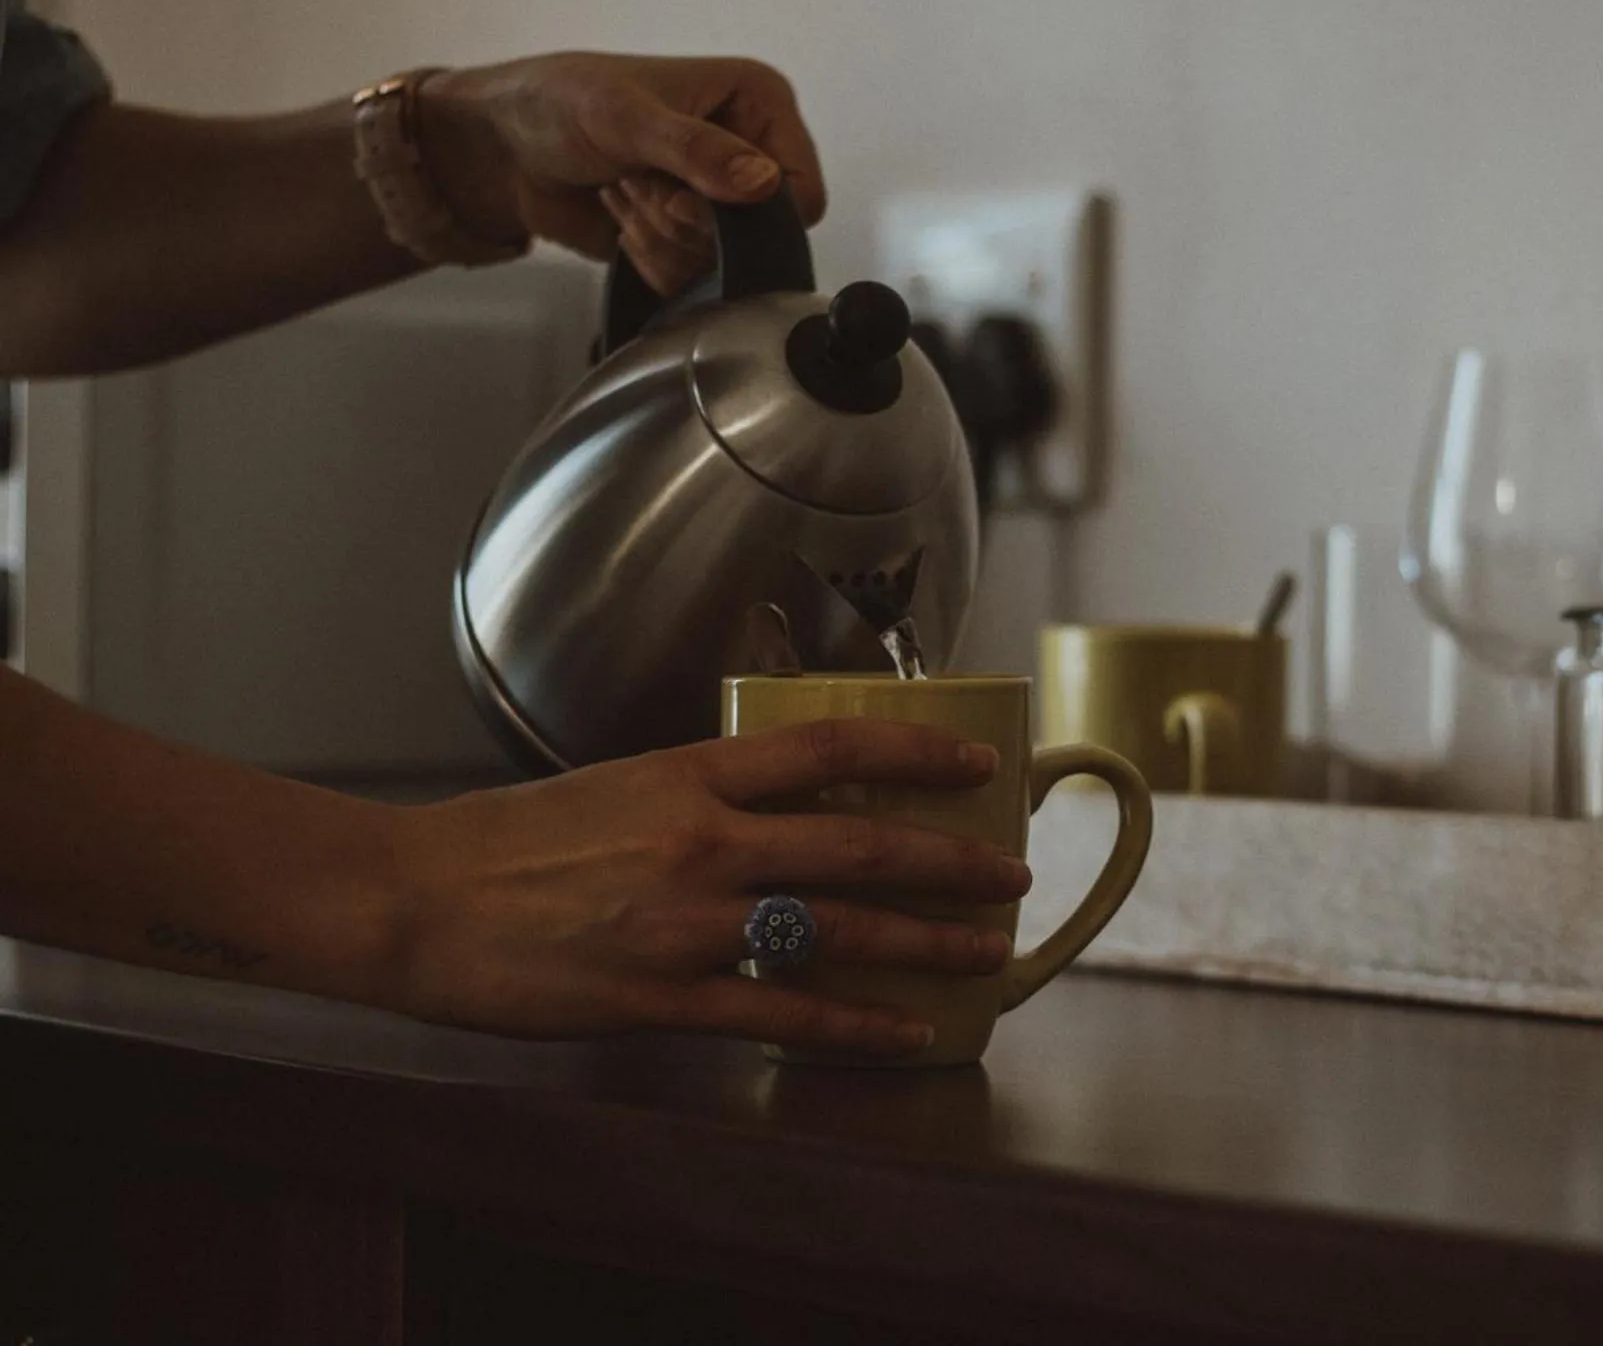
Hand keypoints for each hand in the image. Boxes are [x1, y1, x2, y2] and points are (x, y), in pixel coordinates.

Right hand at [385, 720, 1028, 1053]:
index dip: (916, 750)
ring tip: (987, 955)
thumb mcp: (616, 785)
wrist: (413, 900)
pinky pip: (782, 1015)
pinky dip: (855, 1026)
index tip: (975, 761)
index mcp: (690, 773)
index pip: (831, 747)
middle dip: (951, 861)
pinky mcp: (661, 998)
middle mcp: (704, 841)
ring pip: (839, 931)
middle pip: (860, 844)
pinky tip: (904, 1032)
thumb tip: (774, 804)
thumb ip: (700, 795)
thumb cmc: (503, 842)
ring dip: (927, 943)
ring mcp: (688, 922)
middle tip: (1011, 872)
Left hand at [417, 53, 825, 293]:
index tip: (687, 193)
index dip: (747, 210)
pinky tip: (621, 218)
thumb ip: (698, 152)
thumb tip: (762, 183)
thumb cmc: (557, 104)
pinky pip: (692, 279)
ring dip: (658, 235)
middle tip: (640, 181)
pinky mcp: (689, 237)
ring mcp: (718, 199)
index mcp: (756, 103)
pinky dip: (648, 258)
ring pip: (721, 264)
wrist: (503, 149)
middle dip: (686, 221)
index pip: (799, 190)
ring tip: (623, 190)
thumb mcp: (627, 119)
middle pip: (758, 238)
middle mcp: (747, 150)